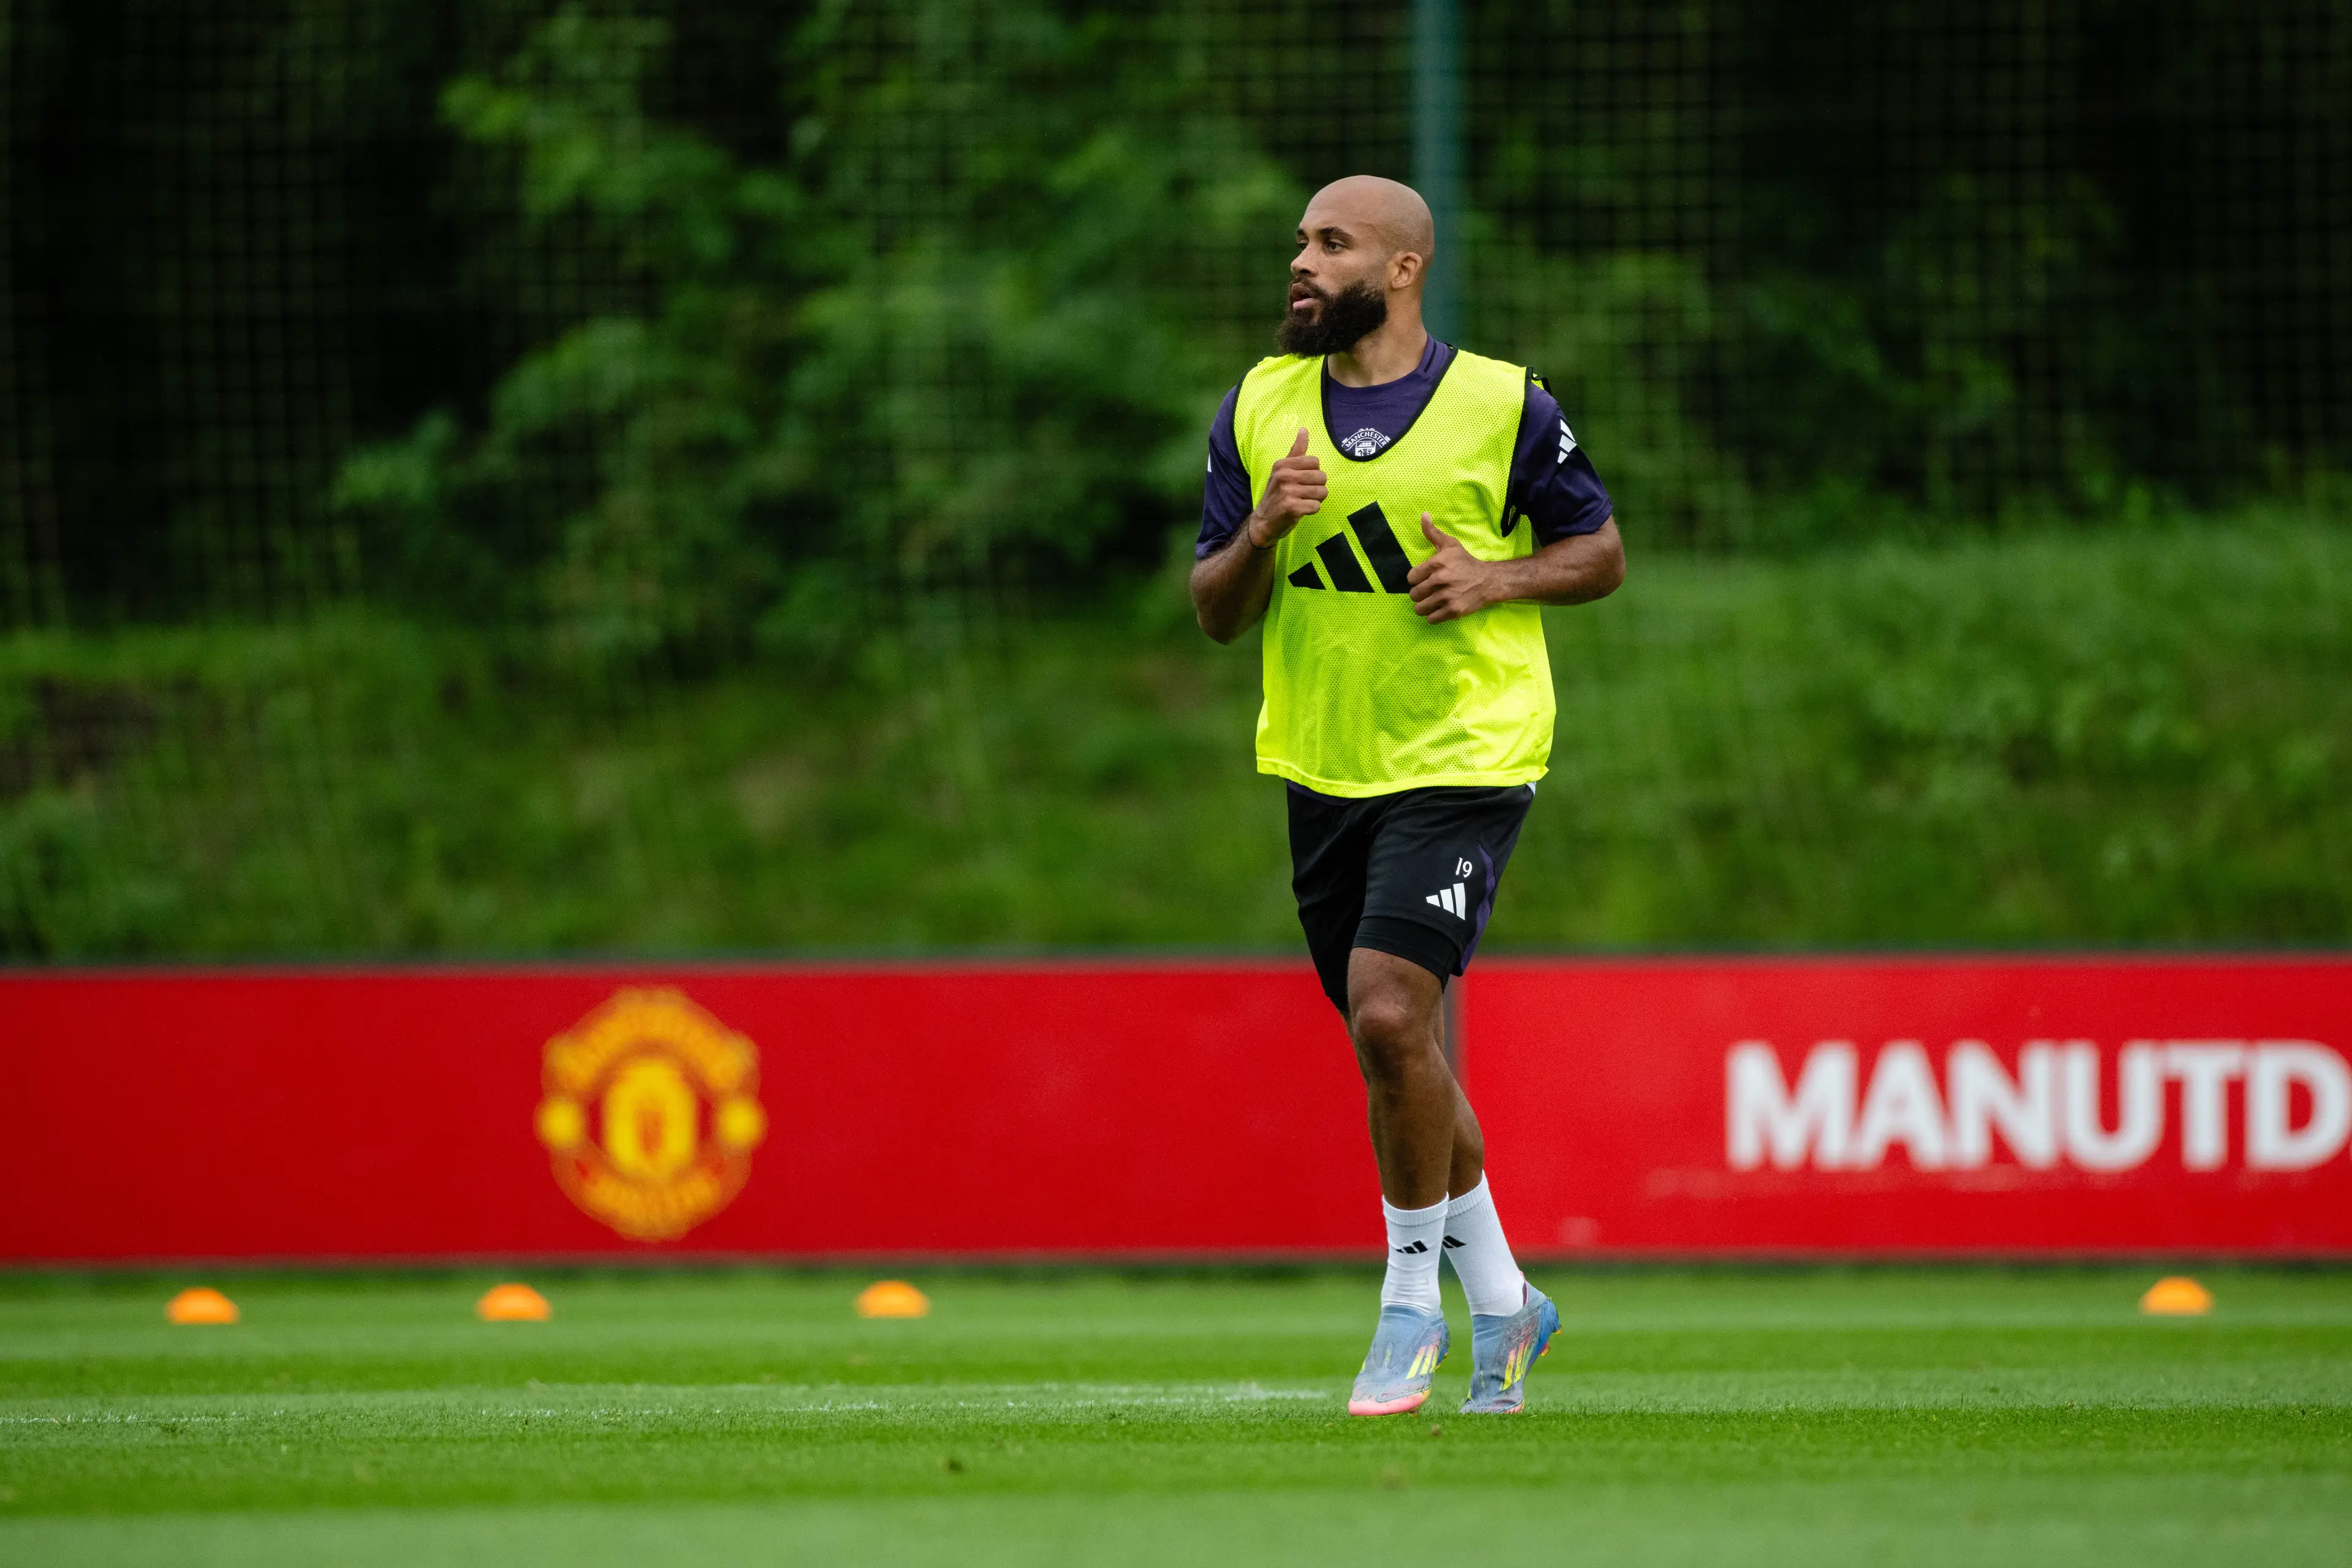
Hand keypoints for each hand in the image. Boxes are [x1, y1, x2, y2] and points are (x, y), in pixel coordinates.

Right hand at [1246, 428, 1324, 547]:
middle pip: (1322, 477)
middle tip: (1303, 493)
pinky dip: (1312, 510)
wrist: (1264, 521)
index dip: (1313, 473)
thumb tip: (1304, 430)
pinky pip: (1317, 506)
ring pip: (1322, 492)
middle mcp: (1284, 476)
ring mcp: (1287, 492)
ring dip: (1316, 499)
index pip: (1315, 462)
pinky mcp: (1292, 508)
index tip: (1302, 481)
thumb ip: (1296, 451)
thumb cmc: (1277, 494)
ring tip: (1303, 501)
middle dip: (1317, 487)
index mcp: (1282, 465)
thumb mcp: (1283, 470)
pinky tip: (1301, 511)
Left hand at [1407, 514, 1496, 622]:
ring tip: (1434, 601)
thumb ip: (1433, 532)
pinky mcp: (1453, 611)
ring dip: (1425, 606)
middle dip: (1421, 594)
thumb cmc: (1466, 562)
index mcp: (1437, 563)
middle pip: (1414, 595)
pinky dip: (1433, 616)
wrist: (1488, 581)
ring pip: (1419, 608)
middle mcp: (1440, 580)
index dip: (1417, 579)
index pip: (1411, 578)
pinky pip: (1430, 619)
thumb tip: (1423, 515)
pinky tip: (1440, 609)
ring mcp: (1447, 597)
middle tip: (1431, 591)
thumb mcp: (1450, 545)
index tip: (1426, 579)